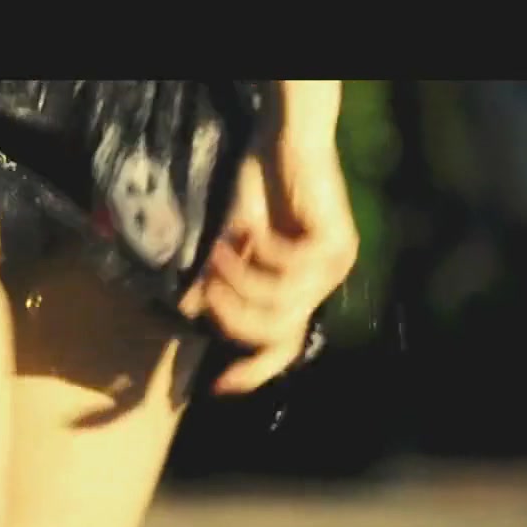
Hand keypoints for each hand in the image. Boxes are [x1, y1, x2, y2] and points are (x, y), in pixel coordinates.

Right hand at [180, 81, 357, 393]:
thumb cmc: (256, 187)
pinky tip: (248, 229)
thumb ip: (216, 280)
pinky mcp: (338, 243)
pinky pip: (291, 267)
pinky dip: (262, 252)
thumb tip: (188, 314)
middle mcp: (321, 285)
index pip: (282, 347)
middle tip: (207, 287)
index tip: (217, 386)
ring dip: (242, 282)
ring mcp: (334, 267)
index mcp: (299, 292)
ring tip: (220, 251)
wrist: (281, 140)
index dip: (254, 372)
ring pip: (283, 303)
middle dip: (235, 316)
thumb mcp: (228, 243)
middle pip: (278, 333)